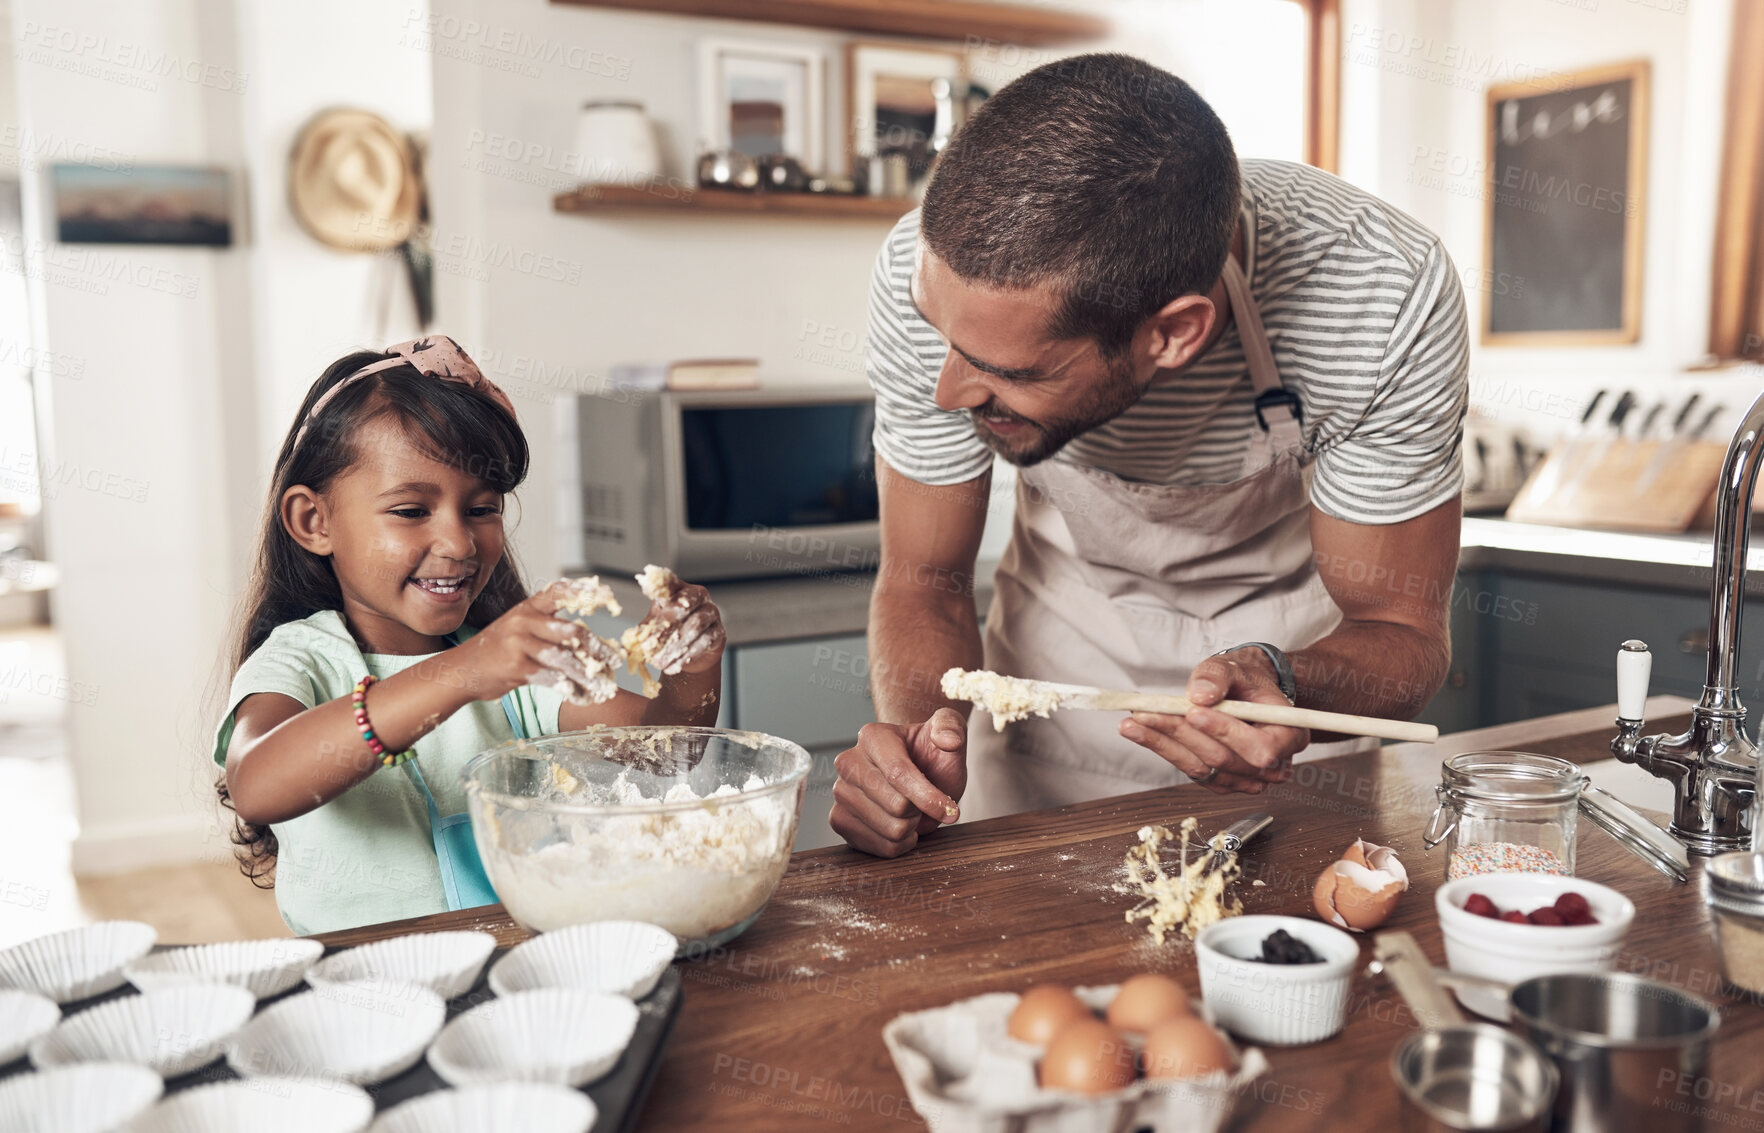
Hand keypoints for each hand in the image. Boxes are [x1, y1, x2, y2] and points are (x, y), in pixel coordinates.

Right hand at [454, 582, 604, 701]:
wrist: (462, 670)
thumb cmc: (496, 650)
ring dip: (588, 675)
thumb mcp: (518, 628)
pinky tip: (581, 696)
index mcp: (527, 608)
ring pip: (565, 659)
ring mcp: (519, 644)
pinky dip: (570, 689)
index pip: (559, 592)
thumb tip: (586, 642)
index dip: (583, 592)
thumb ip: (547, 629)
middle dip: (597, 649)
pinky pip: (552, 679)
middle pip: (571, 631)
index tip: (608, 597)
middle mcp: (524, 621)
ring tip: (604, 686)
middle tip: (615, 661)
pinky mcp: (517, 668)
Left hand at [639, 580, 725, 675]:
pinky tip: (673, 666)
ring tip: (659, 662)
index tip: (647, 585)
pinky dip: (687, 655)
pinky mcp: (719, 632)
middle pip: (684, 605)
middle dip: (664, 627)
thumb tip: (632, 641)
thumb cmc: (671, 634)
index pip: (670, 582)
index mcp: (678, 589)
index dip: (660, 583)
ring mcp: (711, 613)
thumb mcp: (654, 628)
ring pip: (695, 626)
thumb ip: (645, 630)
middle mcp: (698, 596)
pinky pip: (705, 642)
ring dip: (675, 646)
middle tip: (649, 645)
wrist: (690, 655)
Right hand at [830, 708, 967, 857]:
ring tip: (911, 810)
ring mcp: (841, 793)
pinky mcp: (840, 820)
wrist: (916, 774)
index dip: (928, 796)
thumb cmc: (931, 754)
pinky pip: (880, 847)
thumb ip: (952, 727)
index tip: (951, 810)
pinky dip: (900, 843)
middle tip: (923, 799)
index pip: (899, 773)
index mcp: (872, 736)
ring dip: (911, 826)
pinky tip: (901, 825)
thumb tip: (948, 739)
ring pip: (891, 830)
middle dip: (920, 809)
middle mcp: (849, 763)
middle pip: (896, 805)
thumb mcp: (949, 732)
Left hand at [1119, 649, 1308, 794]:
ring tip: (1133, 722)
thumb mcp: (1235, 667)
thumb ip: (1218, 677)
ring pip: (1201, 766)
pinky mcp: (1220, 781)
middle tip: (1147, 713)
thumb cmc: (1246, 680)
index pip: (1259, 747)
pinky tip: (1140, 732)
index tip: (1192, 712)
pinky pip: (1190, 769)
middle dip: (1182, 734)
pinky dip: (1163, 749)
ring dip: (1164, 743)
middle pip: (1223, 758)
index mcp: (1290, 736)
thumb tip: (1200, 695)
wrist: (1244, 693)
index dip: (1226, 732)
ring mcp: (1245, 778)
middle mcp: (1272, 766)